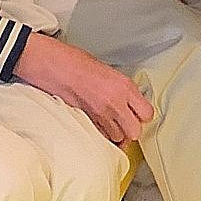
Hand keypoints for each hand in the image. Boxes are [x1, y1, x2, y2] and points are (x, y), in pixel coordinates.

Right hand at [13, 32, 151, 145]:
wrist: (53, 65)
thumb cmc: (76, 63)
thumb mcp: (108, 71)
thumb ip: (122, 89)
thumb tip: (130, 103)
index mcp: (125, 86)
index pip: (147, 113)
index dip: (142, 116)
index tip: (136, 114)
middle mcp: (116, 102)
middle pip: (135, 131)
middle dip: (130, 130)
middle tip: (123, 123)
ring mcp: (100, 114)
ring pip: (117, 138)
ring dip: (114, 134)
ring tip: (106, 123)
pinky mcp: (85, 121)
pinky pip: (100, 137)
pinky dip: (100, 135)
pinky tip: (95, 125)